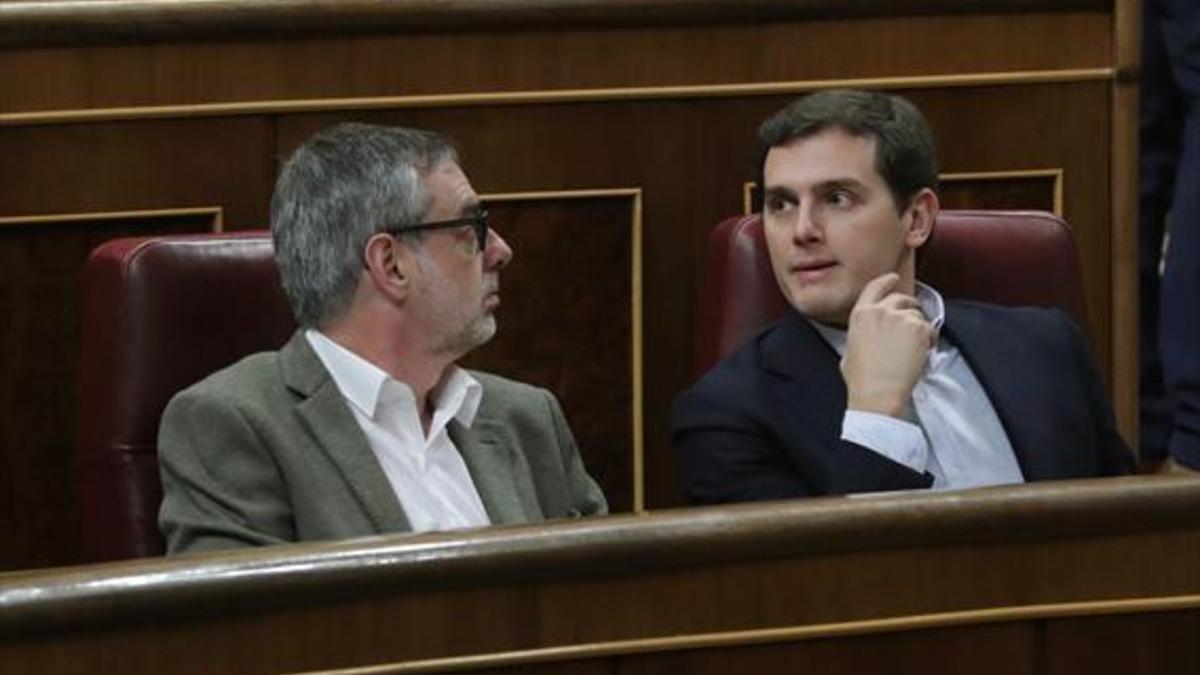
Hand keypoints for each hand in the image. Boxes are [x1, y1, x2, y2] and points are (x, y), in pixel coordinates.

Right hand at [841, 273, 935, 416]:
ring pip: (917, 314)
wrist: (877, 393)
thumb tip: (869, 334)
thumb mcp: (849, 349)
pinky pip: (930, 327)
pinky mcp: (919, 329)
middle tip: (913, 322)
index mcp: (860, 314)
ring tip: (916, 346)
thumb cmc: (861, 379)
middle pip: (901, 298)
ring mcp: (901, 318)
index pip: (875, 287)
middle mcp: (880, 310)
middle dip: (909, 307)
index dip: (886, 281)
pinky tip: (923, 351)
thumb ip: (860, 333)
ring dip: (919, 327)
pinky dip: (930, 338)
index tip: (894, 278)